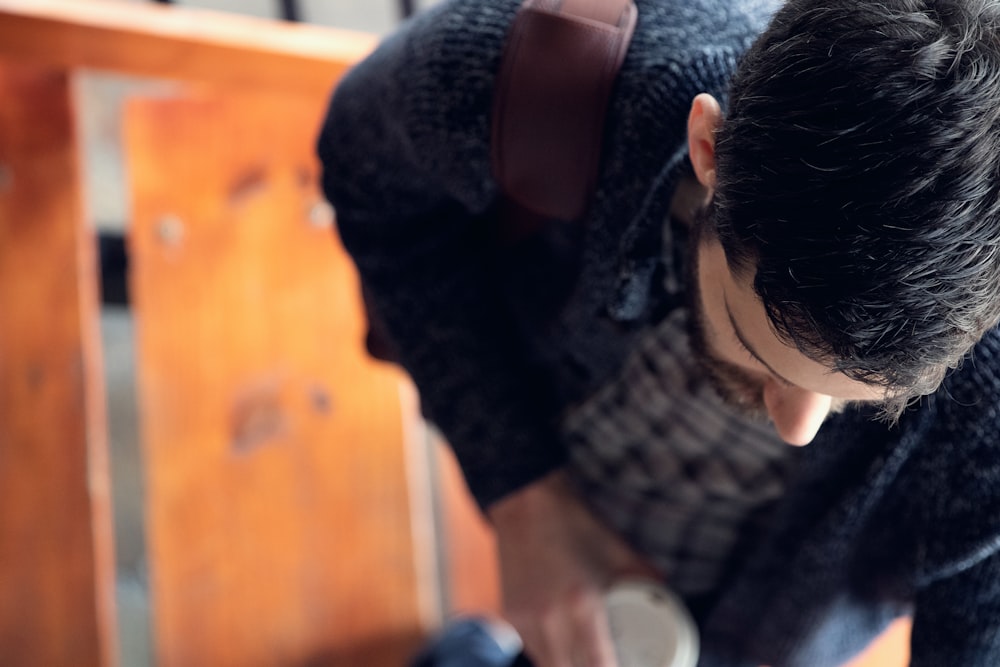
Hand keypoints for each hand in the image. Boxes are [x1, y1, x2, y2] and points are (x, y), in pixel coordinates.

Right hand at [488, 470, 660, 666]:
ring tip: (586, 651)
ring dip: (568, 664)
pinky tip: (563, 639)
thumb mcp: (617, 549)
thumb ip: (646, 579)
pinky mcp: (510, 615)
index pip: (598, 666)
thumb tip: (668, 600)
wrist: (524, 501)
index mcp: (581, 604)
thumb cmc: (572, 522)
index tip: (624, 664)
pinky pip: (532, 649)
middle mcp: (549, 620)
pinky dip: (549, 652)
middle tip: (606, 657)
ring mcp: (525, 620)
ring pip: (548, 666)